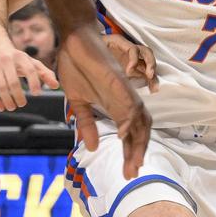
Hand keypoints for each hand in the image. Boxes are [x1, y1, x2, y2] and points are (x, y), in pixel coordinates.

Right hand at [0, 40, 58, 111]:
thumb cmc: (15, 57)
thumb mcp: (30, 62)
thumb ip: (44, 73)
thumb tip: (56, 85)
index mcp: (21, 57)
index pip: (30, 70)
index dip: (34, 82)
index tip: (37, 93)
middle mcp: (6, 60)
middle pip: (13, 82)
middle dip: (18, 96)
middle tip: (21, 104)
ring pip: (0, 88)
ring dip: (7, 101)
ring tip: (12, 107)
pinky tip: (1, 107)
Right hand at [57, 28, 150, 178]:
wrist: (75, 42)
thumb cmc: (77, 68)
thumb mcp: (79, 103)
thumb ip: (87, 124)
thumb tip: (90, 147)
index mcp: (116, 107)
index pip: (130, 135)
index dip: (131, 153)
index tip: (127, 173)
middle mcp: (125, 102)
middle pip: (140, 131)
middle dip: (137, 154)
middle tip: (131, 174)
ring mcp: (124, 92)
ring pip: (140, 120)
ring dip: (138, 142)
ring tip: (133, 162)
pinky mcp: (119, 83)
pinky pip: (129, 104)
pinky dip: (128, 120)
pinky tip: (122, 135)